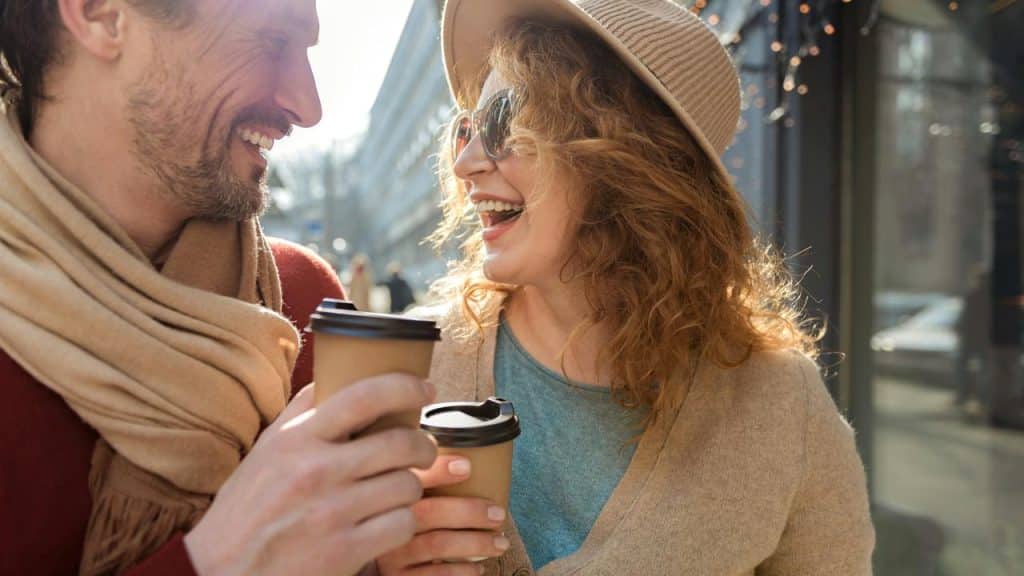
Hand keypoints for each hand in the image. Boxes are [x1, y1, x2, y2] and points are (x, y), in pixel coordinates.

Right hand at [184, 374, 438, 575]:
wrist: (219, 572)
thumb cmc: (248, 507)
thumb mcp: (267, 450)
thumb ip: (302, 412)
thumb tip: (339, 372)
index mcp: (297, 439)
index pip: (363, 396)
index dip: (404, 387)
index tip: (425, 388)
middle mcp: (315, 471)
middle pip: (401, 442)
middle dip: (423, 446)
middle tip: (422, 451)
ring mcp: (332, 513)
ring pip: (408, 486)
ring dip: (411, 488)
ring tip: (397, 491)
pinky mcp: (344, 552)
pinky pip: (402, 525)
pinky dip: (402, 524)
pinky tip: (387, 523)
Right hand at [376, 455, 509, 574]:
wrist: (383, 571)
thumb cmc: (410, 528)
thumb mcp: (409, 502)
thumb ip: (426, 482)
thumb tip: (470, 459)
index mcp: (388, 495)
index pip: (411, 477)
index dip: (438, 470)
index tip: (467, 467)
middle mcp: (382, 523)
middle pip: (428, 511)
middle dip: (470, 511)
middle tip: (498, 514)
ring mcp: (389, 554)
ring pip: (437, 543)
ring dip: (476, 542)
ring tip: (500, 542)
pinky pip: (436, 575)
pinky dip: (463, 570)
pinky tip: (478, 568)